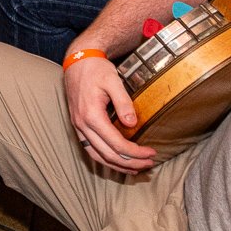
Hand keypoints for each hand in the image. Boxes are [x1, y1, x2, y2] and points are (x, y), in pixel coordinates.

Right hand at [64, 55, 156, 173]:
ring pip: (97, 156)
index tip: (152, 152)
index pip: (117, 143)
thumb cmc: (96, 69)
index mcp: (91, 115)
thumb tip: (132, 124)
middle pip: (108, 154)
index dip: (136, 152)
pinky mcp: (78, 126)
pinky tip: (117, 160)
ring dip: (117, 166)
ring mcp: (78, 127)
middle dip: (131, 162)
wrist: (78, 61)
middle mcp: (82, 125)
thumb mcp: (113, 81)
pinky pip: (90, 150)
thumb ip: (123, 102)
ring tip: (135, 168)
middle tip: (149, 164)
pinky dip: (105, 159)